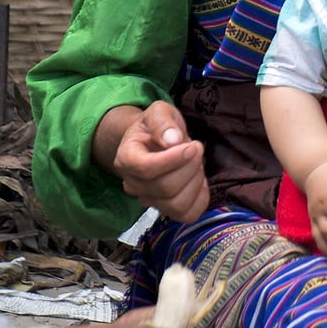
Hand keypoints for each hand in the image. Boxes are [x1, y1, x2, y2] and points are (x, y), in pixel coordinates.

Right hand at [111, 101, 209, 221]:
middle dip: (189, 167)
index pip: (145, 169)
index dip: (173, 159)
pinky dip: (200, 198)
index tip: (193, 145)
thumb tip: (172, 140)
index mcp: (126, 158)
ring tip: (197, 162)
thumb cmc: (155, 126)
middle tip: (197, 147)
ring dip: (195, 182)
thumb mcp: (158, 112)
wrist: (154, 140)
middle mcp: (132, 184)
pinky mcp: (167, 210)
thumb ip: (162, 121)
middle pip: (164, 188)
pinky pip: (187, 215)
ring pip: (175, 205)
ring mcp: (149, 200)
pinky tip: (199, 179)